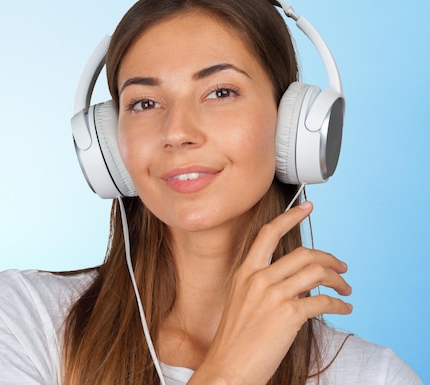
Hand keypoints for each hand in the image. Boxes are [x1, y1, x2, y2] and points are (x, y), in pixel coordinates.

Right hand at [189, 202, 351, 384]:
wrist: (229, 367)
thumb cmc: (235, 340)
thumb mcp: (243, 302)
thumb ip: (265, 287)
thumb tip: (297, 284)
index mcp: (244, 273)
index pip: (268, 233)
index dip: (290, 216)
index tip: (306, 207)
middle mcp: (258, 279)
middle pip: (303, 252)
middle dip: (329, 258)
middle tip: (341, 267)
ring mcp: (273, 295)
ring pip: (316, 272)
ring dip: (338, 280)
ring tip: (346, 289)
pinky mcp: (288, 315)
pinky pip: (323, 300)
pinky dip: (339, 303)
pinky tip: (343, 308)